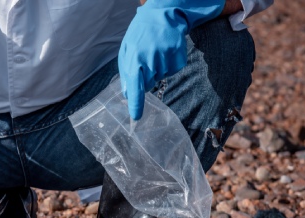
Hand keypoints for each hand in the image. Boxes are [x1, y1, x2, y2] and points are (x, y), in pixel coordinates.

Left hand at [119, 0, 224, 119]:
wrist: (164, 13)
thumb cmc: (141, 33)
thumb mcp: (127, 49)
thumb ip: (126, 71)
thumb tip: (128, 93)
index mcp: (134, 58)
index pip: (135, 87)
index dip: (136, 104)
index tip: (135, 117)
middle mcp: (150, 59)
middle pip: (147, 85)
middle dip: (145, 78)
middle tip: (145, 60)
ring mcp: (166, 57)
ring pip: (160, 77)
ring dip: (157, 69)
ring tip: (155, 51)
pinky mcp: (178, 56)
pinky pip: (172, 70)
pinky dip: (169, 64)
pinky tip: (165, 51)